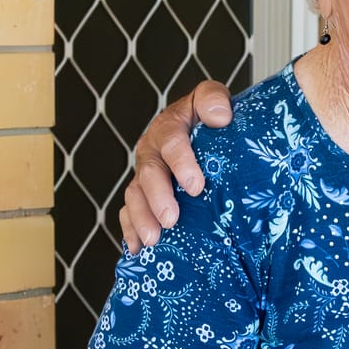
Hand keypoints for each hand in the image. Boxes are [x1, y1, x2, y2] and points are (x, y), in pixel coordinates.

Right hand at [119, 80, 233, 252]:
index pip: (171, 141)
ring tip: (153, 240)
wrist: (203, 128)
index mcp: (169, 126)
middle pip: (149, 173)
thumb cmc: (211, 117)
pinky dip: (130, 230)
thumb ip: (213, 100)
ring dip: (141, 218)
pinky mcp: (142, 194)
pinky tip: (137, 249)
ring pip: (135, 195)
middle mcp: (152, 150)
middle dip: (158, 198)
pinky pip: (129, 212)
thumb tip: (219, 118)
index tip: (195, 186)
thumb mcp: (212, 99)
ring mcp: (145, 174)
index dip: (181, 163)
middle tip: (171, 219)